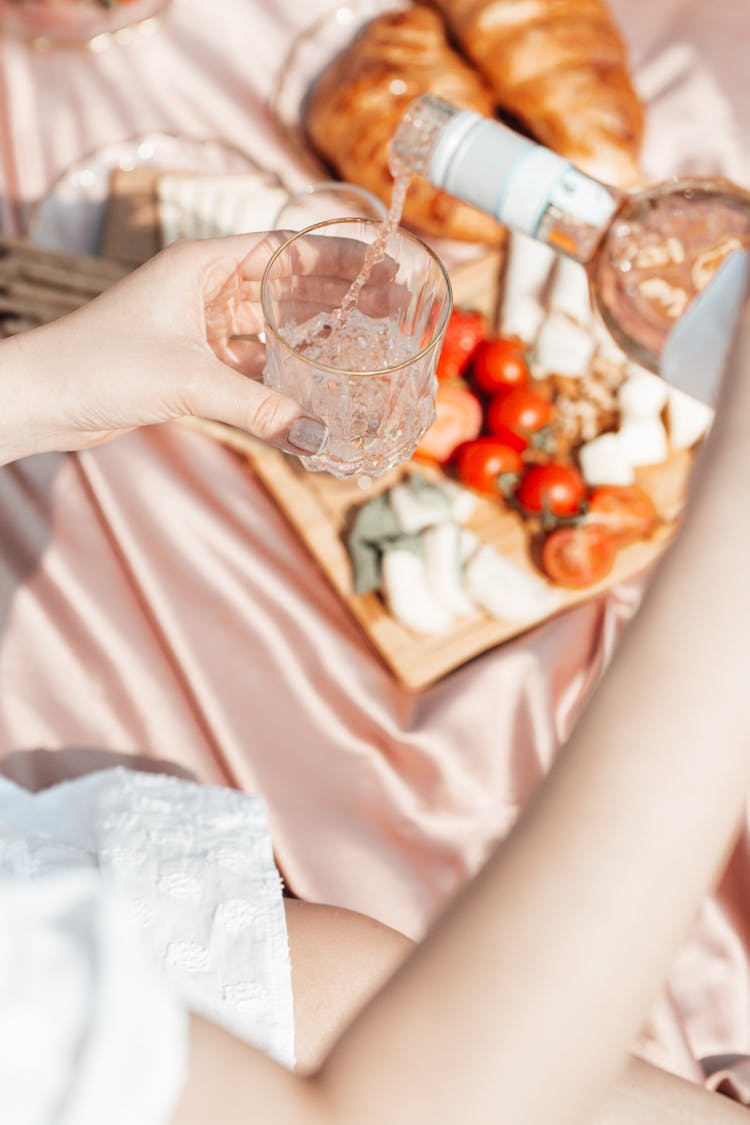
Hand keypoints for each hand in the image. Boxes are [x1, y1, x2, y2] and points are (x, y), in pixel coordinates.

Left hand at [0, 231, 393, 464]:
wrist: (43, 399)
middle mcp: (203, 288)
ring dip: (314, 334)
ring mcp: (198, 325)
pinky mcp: (191, 363)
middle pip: (286, 284)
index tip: (385, 271)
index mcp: (201, 264)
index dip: (339, 260)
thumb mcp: (187, 381)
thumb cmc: (98, 365)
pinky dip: (281, 375)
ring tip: (366, 342)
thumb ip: (258, 408)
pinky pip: (250, 364)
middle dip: (339, 295)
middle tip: (392, 307)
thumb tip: (319, 438)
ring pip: (271, 325)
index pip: (285, 249)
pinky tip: (314, 387)